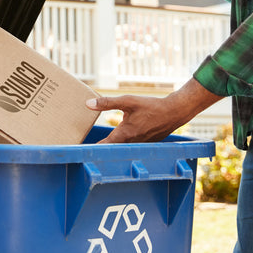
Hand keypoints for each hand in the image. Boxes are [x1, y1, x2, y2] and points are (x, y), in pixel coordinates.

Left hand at [85, 79, 223, 142]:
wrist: (174, 112)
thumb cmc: (151, 106)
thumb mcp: (128, 101)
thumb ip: (107, 103)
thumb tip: (88, 104)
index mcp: (123, 135)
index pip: (103, 146)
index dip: (90, 149)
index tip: (78, 151)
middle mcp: (130, 143)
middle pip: (111, 149)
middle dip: (100, 148)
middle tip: (84, 148)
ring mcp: (138, 145)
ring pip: (122, 148)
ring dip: (112, 147)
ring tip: (99, 145)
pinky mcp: (145, 143)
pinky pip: (131, 146)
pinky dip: (124, 144)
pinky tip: (121, 139)